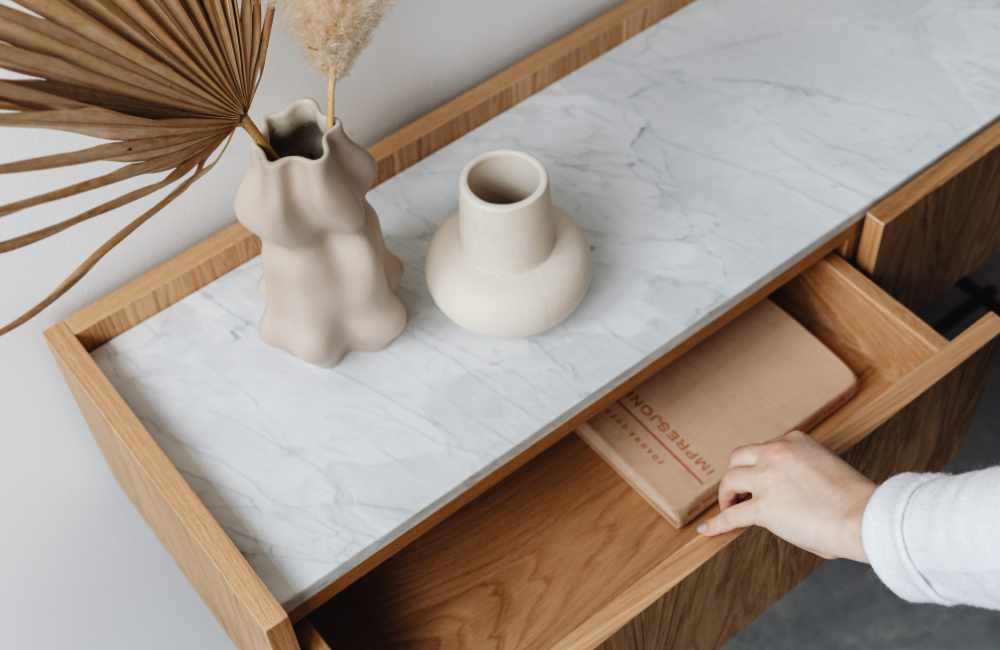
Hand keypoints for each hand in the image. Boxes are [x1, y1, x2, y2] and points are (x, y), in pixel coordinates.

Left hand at [698, 431, 875, 561]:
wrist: (864, 516)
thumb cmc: (855, 501)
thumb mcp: (826, 467)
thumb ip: (802, 472)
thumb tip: (790, 494)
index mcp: (794, 441)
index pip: (764, 448)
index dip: (759, 466)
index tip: (759, 479)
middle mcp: (776, 453)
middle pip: (738, 458)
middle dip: (736, 475)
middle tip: (738, 491)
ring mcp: (766, 478)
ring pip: (729, 481)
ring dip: (726, 495)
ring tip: (729, 507)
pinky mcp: (762, 507)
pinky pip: (731, 515)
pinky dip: (718, 523)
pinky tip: (708, 530)